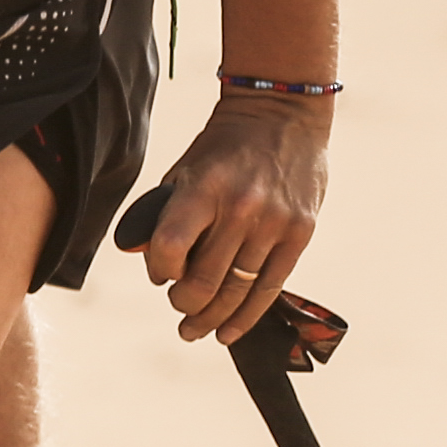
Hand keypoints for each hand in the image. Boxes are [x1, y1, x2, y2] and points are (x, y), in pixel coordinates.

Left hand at [132, 91, 330, 344]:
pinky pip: (271, 287)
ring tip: (196, 330)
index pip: (170, 247)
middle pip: (205, 280)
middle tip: (179, 311)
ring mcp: (274, 223)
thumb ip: (164, 214)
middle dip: (185, 305)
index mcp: (203, 188)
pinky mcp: (300, 233)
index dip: (159, 270)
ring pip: (238, 291)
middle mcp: (240, 208)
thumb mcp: (183, 169)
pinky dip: (247, 316)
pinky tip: (229, 331)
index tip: (160, 274)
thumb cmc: (223, 146)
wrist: (282, 115)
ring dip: (212, 319)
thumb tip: (146, 259)